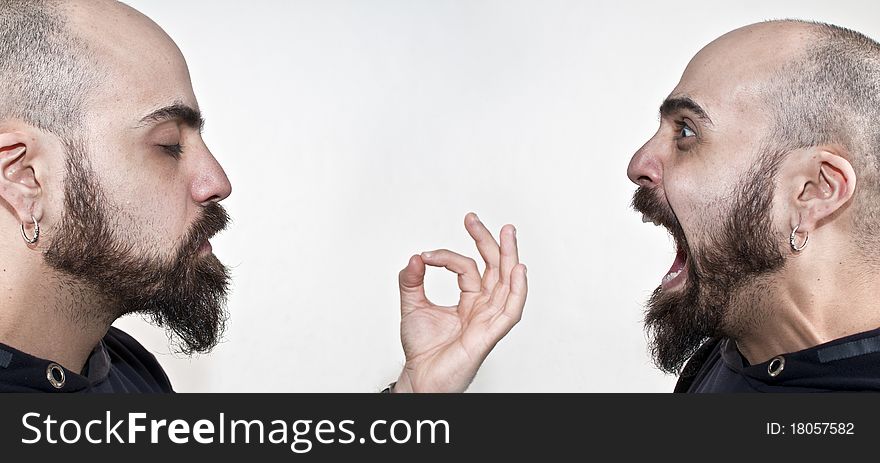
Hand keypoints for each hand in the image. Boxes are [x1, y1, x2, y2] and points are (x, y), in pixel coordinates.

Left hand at [393, 213, 527, 391]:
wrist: (421, 378)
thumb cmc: (422, 350)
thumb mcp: (412, 306)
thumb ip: (411, 281)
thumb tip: (415, 258)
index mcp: (470, 301)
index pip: (469, 268)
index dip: (448, 256)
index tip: (426, 255)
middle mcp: (483, 308)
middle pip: (495, 269)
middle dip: (488, 242)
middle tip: (475, 219)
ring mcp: (489, 320)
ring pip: (507, 284)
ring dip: (509, 256)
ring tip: (508, 232)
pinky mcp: (489, 334)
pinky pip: (510, 311)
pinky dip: (518, 290)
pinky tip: (518, 269)